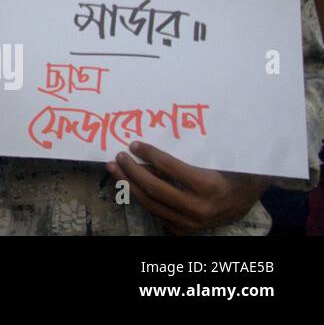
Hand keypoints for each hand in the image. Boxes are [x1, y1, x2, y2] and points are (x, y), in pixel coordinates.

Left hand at [105, 141, 267, 233]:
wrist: (246, 199)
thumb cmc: (231, 170)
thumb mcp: (216, 156)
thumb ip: (191, 149)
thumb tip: (159, 132)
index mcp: (208, 186)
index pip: (169, 168)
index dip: (149, 154)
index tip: (134, 144)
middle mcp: (199, 208)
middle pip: (154, 189)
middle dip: (132, 171)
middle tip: (118, 157)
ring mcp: (191, 223)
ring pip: (151, 204)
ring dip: (129, 186)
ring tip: (116, 170)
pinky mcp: (185, 230)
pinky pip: (157, 213)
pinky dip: (141, 198)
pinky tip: (130, 185)